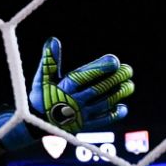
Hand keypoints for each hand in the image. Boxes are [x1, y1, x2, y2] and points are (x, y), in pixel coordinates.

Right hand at [0, 38, 132, 150]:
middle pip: (98, 89)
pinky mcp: (84, 125)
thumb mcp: (42, 77)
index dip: (99, 68)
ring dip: (118, 94)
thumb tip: (53, 40)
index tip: (114, 61)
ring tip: (130, 85)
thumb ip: (49, 60)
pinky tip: (123, 107)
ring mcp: (80, 115)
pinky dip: (113, 115)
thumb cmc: (41, 96)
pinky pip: (101, 121)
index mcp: (63, 88)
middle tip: (128, 70)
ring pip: (103, 104)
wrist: (36, 124)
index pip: (83, 76)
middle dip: (115, 79)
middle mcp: (73, 102)